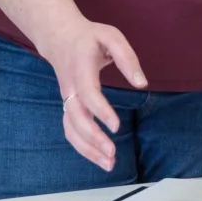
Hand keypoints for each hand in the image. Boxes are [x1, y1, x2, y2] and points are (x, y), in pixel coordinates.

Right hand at [38, 19, 146, 171]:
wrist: (59, 37)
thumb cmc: (89, 37)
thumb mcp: (111, 36)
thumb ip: (127, 58)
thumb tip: (142, 83)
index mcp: (80, 67)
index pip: (87, 93)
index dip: (100, 111)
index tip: (115, 126)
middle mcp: (70, 86)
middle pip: (75, 117)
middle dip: (92, 138)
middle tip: (112, 154)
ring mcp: (66, 98)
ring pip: (70, 128)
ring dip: (86, 148)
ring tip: (108, 164)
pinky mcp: (68, 105)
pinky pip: (70, 129)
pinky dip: (82, 146)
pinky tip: (99, 156)